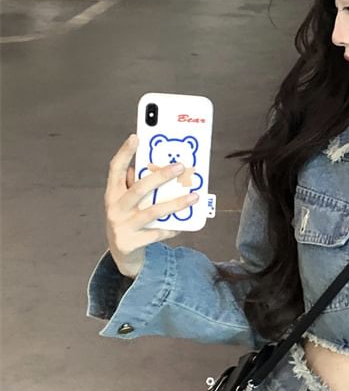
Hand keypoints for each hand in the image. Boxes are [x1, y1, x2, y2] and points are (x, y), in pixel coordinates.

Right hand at [104, 134, 199, 278]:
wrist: (121, 253)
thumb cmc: (128, 220)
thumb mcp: (127, 202)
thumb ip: (137, 186)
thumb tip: (157, 166)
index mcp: (112, 194)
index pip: (114, 169)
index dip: (124, 153)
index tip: (136, 137)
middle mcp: (114, 208)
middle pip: (139, 189)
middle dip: (160, 176)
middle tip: (180, 167)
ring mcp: (121, 226)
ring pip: (153, 212)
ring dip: (175, 203)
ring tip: (193, 197)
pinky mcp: (130, 243)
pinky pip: (157, 233)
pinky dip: (171, 228)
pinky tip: (182, 225)